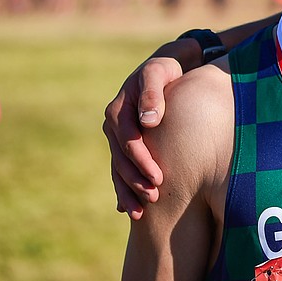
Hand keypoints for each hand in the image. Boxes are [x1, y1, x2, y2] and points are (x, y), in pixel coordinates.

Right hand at [102, 40, 195, 217]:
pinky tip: (125, 208)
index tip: (158, 178)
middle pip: (121, 160)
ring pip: (118, 168)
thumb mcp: (159, 74)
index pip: (128, 142)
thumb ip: (154, 95)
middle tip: (153, 199)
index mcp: (118, 110)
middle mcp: (114, 125)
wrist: (167, 67)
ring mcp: (118, 136)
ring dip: (127, 191)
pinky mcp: (126, 143)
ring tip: (139, 213)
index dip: (142, 161)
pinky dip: (123, 188)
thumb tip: (148, 121)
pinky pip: (121, 168)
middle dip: (135, 182)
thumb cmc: (166, 70)